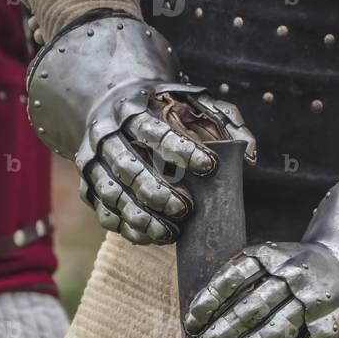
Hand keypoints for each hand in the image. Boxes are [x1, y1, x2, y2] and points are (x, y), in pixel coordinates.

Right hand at [27, 14, 254, 243]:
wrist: (106, 102)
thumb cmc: (161, 108)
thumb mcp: (192, 100)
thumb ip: (225, 120)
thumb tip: (250, 154)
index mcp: (133, 110)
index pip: (155, 131)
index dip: (182, 151)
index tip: (210, 167)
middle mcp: (107, 135)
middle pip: (129, 167)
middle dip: (158, 192)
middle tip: (187, 209)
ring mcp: (92, 162)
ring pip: (112, 194)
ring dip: (141, 217)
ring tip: (170, 233)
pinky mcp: (88, 186)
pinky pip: (104, 212)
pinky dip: (126, 228)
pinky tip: (151, 237)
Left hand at [185, 180, 338, 337]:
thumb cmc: (295, 272)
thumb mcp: (270, 260)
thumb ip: (242, 283)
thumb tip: (200, 325)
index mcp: (272, 256)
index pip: (234, 277)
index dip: (209, 301)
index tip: (190, 324)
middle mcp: (293, 277)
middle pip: (250, 310)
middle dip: (220, 336)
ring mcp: (313, 303)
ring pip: (274, 335)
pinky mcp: (331, 328)